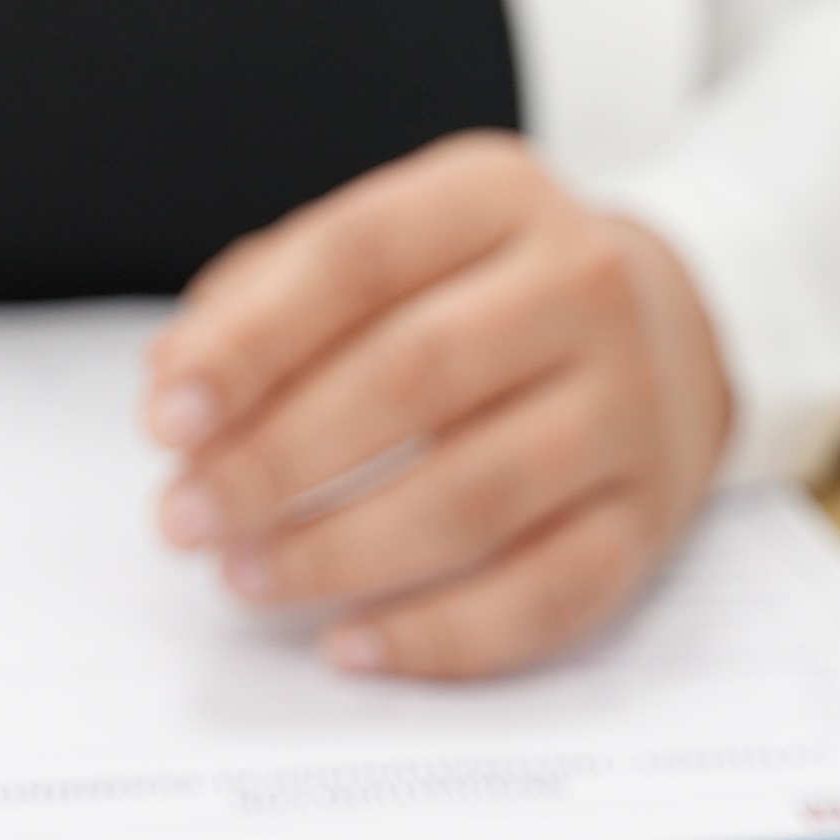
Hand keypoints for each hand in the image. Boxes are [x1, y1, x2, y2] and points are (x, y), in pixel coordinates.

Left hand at [140, 132, 733, 679]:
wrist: (673, 325)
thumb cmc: (486, 287)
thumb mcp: (396, 246)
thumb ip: (273, 296)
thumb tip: (173, 379)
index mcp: (496, 196)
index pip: (359, 261)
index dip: (252, 343)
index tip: (166, 417)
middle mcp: (580, 286)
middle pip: (414, 377)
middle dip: (278, 458)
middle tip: (184, 516)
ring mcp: (628, 406)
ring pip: (476, 495)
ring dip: (340, 550)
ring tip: (242, 575)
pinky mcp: (650, 517)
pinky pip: (548, 595)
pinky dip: (441, 635)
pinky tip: (350, 644)